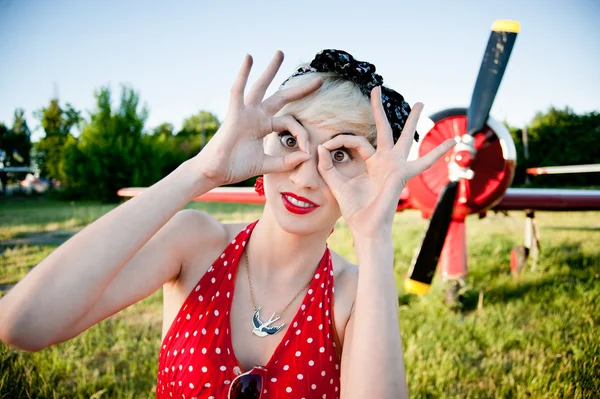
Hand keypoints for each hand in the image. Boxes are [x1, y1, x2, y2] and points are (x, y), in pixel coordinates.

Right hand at [190, 51, 321, 186]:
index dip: (301, 134)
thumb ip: (286, 161)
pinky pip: (238, 90)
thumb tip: (306, 156)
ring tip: (280, 53)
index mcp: (264, 127)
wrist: (216, 173)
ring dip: (271, 70)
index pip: (290, 123)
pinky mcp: (234, 114)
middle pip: (281, 98)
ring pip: (261, 87)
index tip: (307, 149)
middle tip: (318, 81)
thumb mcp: (267, 164)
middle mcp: (256, 117)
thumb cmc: (236, 167)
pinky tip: (249, 58)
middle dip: (299, 89)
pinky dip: (243, 74)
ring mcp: (246, 113)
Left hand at [317, 86, 454, 237]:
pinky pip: (424, 162)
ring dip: (412, 119)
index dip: (340, 140)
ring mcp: (395, 166)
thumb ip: (327, 165)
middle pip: (384, 130)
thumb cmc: (354, 209)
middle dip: (379, 110)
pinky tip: (453, 142)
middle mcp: (385, 161)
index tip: (326, 146)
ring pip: (405, 137)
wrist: (365, 227)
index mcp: (371, 163)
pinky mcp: (401, 173)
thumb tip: (322, 147)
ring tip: (420, 103)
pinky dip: (438, 153)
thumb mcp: (336, 183)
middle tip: (376, 88)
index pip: (356, 141)